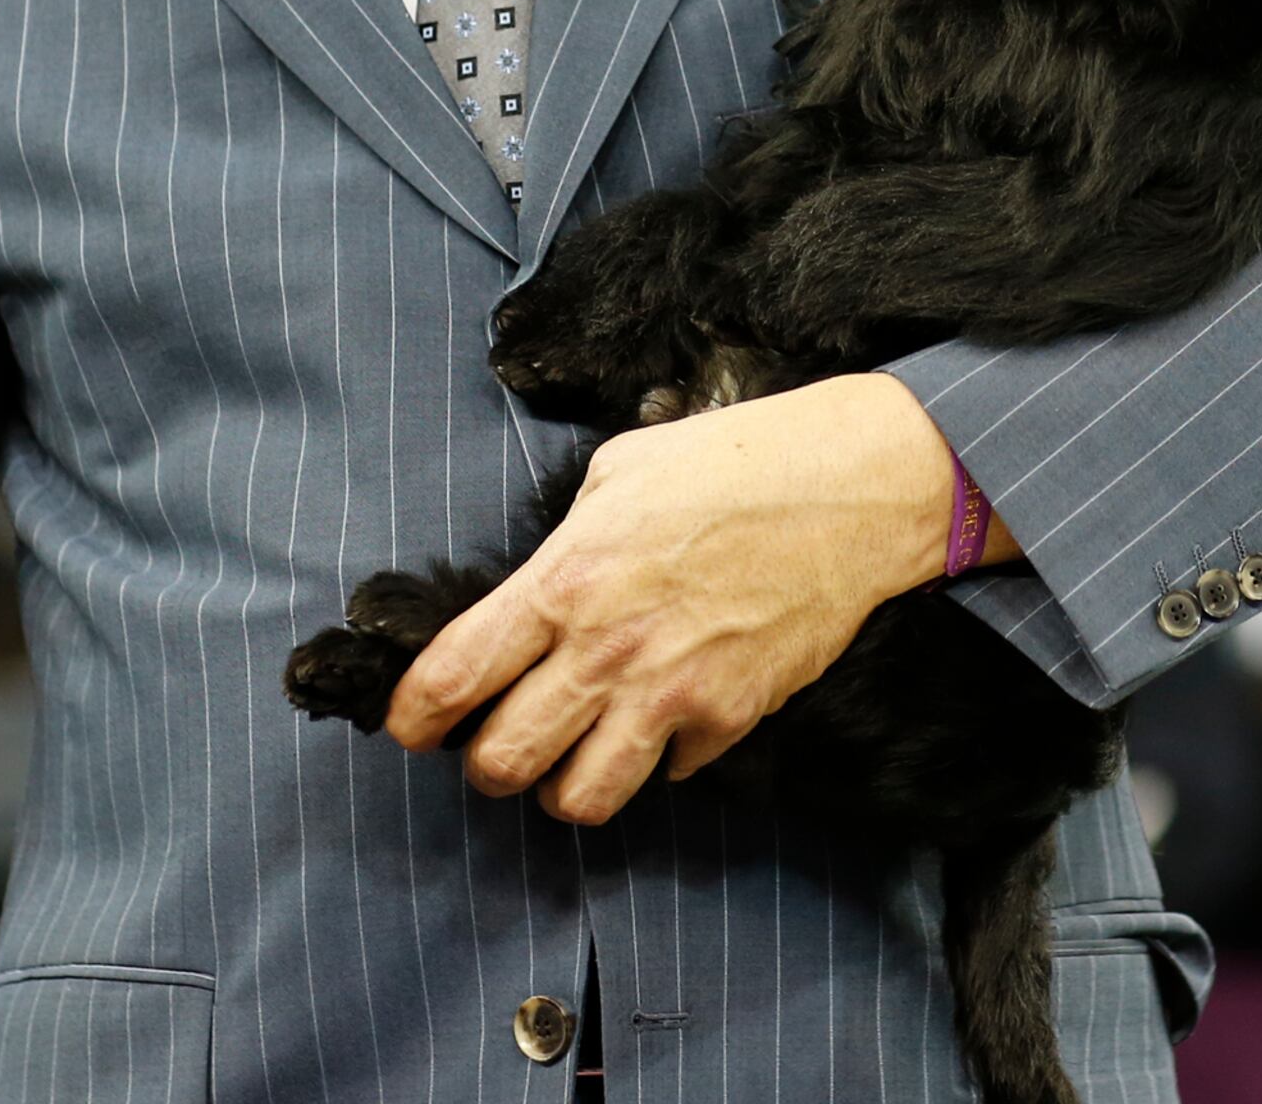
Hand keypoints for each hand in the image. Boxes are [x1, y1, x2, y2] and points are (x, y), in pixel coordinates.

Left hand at [385, 373, 1018, 821]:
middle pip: (502, 762)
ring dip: (564, 787)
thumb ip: (566, 541)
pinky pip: (669, 775)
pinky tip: (667, 719)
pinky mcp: (729, 717)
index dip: (414, 718)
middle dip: (486, 765)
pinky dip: (660, 760)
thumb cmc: (737, 462)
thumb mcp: (620, 473)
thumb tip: (539, 588)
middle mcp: (608, 647)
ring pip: (580, 800)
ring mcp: (671, 692)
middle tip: (497, 746)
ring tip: (573, 759)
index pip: (453, 676)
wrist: (848, 489)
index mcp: (565, 579)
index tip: (412, 728)